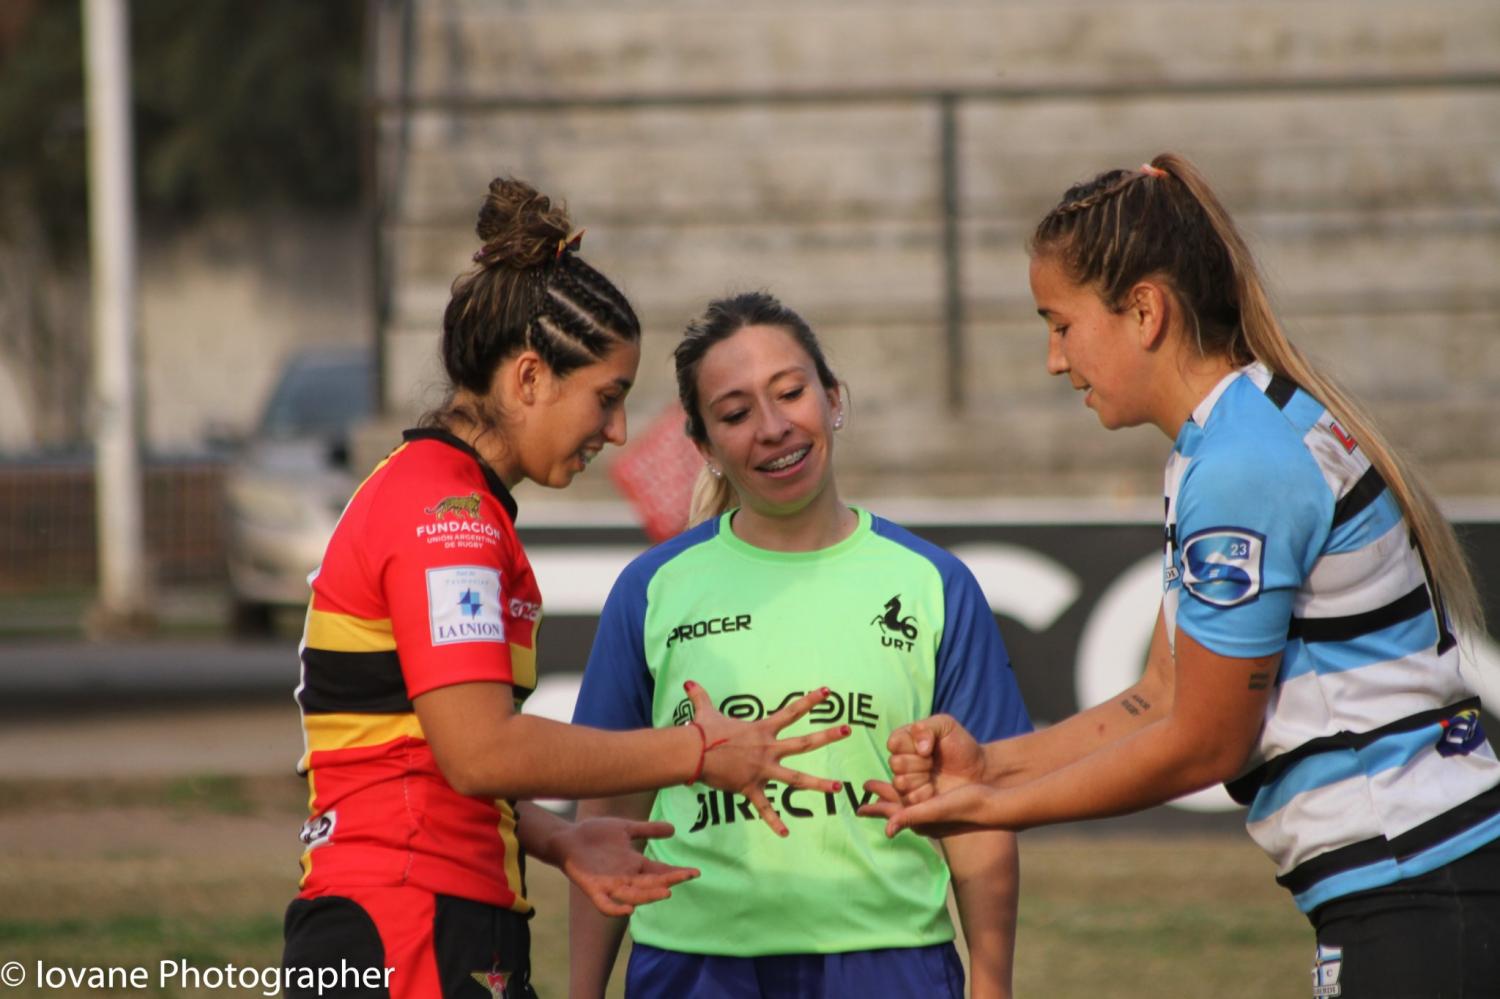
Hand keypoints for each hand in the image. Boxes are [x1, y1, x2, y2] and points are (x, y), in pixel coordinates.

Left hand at [554, 817, 698, 916]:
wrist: (566, 837)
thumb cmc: (594, 833)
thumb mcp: (625, 828)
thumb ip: (648, 830)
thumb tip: (673, 829)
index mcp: (635, 864)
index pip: (660, 871)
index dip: (677, 873)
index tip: (695, 872)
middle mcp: (626, 877)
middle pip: (651, 884)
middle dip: (668, 882)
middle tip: (684, 878)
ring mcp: (610, 884)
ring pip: (633, 896)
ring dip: (649, 897)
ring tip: (665, 893)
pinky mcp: (593, 888)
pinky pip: (605, 905)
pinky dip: (616, 910)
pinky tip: (628, 910)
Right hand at [687, 681, 849, 836]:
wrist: (693, 753)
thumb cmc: (701, 732)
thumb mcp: (705, 711)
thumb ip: (701, 696)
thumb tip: (688, 683)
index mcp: (762, 730)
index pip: (791, 712)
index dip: (810, 701)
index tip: (828, 692)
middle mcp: (768, 749)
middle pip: (804, 743)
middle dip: (828, 736)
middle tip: (848, 730)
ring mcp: (762, 770)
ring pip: (796, 778)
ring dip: (818, 784)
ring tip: (838, 788)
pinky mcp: (751, 788)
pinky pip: (765, 808)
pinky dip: (774, 822)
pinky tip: (786, 833)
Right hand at [858, 714, 985, 818]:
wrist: (979, 771)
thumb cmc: (961, 745)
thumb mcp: (945, 725)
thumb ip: (926, 728)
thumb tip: (919, 748)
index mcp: (905, 741)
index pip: (894, 743)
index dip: (910, 746)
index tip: (929, 747)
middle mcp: (902, 762)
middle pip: (895, 764)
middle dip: (918, 763)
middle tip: (933, 762)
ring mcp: (907, 783)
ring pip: (900, 782)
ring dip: (920, 779)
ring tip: (934, 776)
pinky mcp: (914, 801)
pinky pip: (908, 800)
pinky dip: (923, 794)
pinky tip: (934, 790)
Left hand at [864, 781, 1014, 839]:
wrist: (992, 805)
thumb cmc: (964, 806)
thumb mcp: (935, 810)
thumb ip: (910, 817)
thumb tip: (887, 830)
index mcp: (919, 818)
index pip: (891, 812)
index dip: (875, 806)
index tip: (858, 805)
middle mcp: (924, 815)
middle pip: (896, 804)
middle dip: (881, 797)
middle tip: (865, 789)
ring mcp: (933, 809)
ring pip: (907, 798)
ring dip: (893, 792)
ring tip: (881, 787)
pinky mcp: (942, 800)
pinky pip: (920, 792)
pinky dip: (910, 787)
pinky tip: (909, 783)